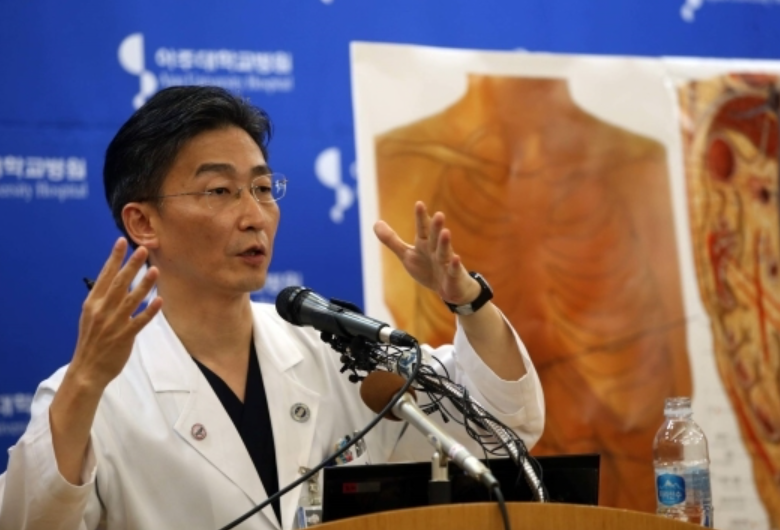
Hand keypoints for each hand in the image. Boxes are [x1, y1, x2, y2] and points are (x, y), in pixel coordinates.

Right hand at [69, 237, 162, 389]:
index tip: (122, 242)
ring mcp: (114, 323)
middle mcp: (102, 310)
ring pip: (131, 300)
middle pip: (119, 283)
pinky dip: (149, 311)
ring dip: (144, 284)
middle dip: (131, 265)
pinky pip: (140, 321)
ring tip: (155, 270)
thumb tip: (115, 279)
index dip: (114, 258)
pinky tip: (159, 300)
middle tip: (142, 250)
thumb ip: (102, 299)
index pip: (105, 276)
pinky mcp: (125, 336)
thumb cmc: (91, 340)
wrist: (87, 369)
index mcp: (93, 303)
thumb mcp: (90, 316)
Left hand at [374, 201, 480, 305]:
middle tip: (439, 214)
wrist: (449, 289)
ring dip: (445, 243)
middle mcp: (436, 250)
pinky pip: (453, 271)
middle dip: (436, 227)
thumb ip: (392, 240)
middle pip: (435, 237)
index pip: (422, 229)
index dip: (421, 218)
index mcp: (425, 244)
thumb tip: (375, 223)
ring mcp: (446, 263)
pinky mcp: (453, 276)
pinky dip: (455, 265)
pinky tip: (456, 258)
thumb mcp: (407, 255)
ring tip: (446, 232)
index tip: (419, 204)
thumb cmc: (428, 268)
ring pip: (445, 252)